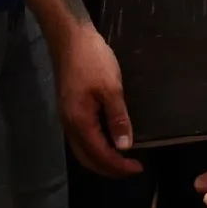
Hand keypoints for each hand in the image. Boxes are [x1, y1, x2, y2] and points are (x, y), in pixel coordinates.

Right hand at [56, 22, 141, 175]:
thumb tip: (125, 147)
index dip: (119, 166)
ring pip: (82, 150)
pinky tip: (108, 141)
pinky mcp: (69, 109)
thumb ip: (118, 119)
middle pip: (88, 159)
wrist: (70, 38)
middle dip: (109, 169)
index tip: (139, 167)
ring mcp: (67, 118)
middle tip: (131, 169)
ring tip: (121, 160)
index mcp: (80, 122)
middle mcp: (70, 125)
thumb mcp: (111, 88)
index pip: (100, 155)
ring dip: (101, 160)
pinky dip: (95, 148)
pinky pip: (81, 139)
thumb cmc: (92, 60)